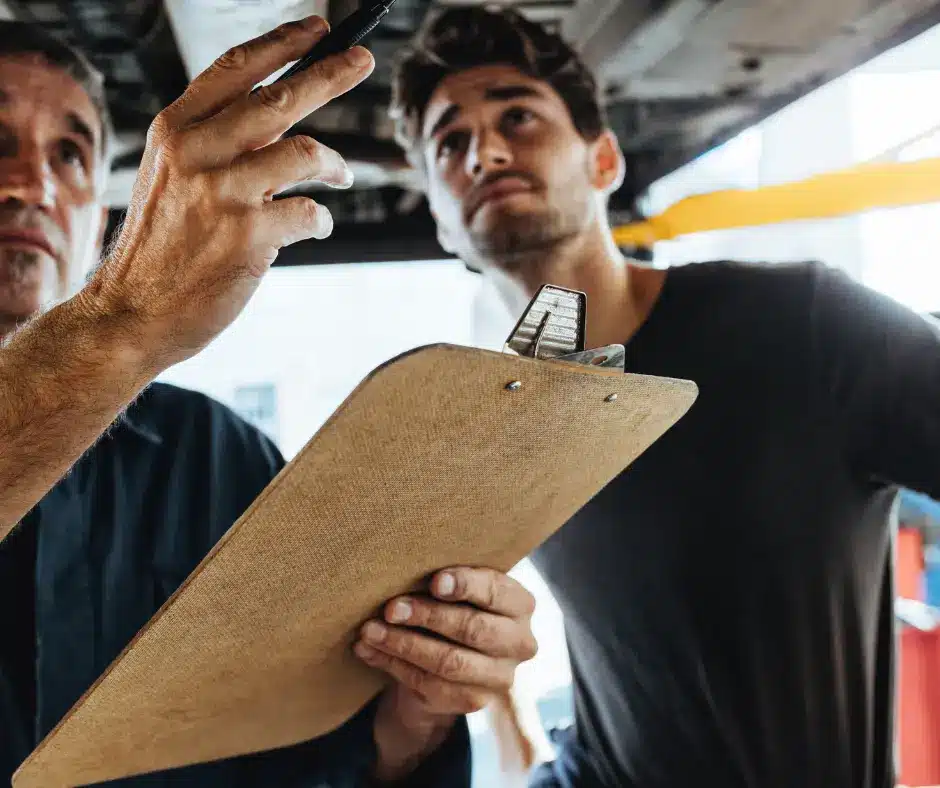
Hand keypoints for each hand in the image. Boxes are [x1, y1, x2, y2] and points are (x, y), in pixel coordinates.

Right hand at [79, 16, 373, 372]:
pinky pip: (310, 213)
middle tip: (363, 59)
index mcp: (175, 130)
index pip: (235, 69)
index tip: (317, 30)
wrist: (134, 311)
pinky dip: (322, 220)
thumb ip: (218, 146)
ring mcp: (224, 193)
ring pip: (306, 153)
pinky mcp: (249, 236)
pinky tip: (317, 226)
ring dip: (335, 164)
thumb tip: (282, 122)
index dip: (282, 44)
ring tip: (342, 176)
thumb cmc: (162, 246)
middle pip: (280, 98)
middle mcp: (197, 153)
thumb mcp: (172, 179)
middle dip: (330, 73)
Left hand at [354, 567, 537, 781]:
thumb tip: (406, 569)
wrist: (451, 664)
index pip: (496, 593)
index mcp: (520, 605)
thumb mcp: (460, 591)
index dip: (466, 586)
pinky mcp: (474, 701)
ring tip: (370, 630)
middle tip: (390, 608)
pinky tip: (369, 650)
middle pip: (472, 628)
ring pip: (448, 661)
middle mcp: (520, 643)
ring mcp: (500, 677)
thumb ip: (446, 582)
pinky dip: (394, 665)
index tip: (435, 582)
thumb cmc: (454, 607)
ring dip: (403, 644)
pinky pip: (429, 683)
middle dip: (426, 616)